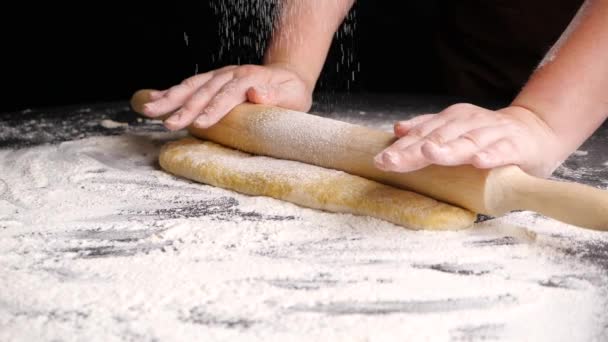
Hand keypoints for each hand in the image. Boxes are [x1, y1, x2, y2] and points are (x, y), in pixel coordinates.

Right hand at [140, 63, 312, 130]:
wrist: (288, 76)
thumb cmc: (291, 92)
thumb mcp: (293, 96)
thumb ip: (276, 97)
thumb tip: (256, 94)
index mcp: (250, 79)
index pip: (229, 95)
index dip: (214, 109)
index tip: (200, 124)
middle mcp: (231, 74)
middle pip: (205, 90)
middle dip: (185, 108)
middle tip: (169, 123)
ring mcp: (220, 76)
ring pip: (191, 86)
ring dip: (170, 98)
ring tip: (149, 110)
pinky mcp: (213, 80)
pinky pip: (189, 85)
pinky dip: (170, 92)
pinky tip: (154, 99)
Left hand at [373, 103, 563, 177]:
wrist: (536, 131)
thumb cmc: (488, 137)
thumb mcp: (455, 131)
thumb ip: (429, 131)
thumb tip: (398, 128)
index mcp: (452, 120)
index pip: (422, 135)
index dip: (400, 148)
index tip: (380, 160)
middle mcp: (470, 123)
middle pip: (438, 138)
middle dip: (413, 151)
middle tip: (391, 161)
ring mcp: (493, 133)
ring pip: (467, 142)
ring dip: (448, 149)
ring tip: (430, 154)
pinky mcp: (515, 146)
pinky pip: (502, 151)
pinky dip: (491, 155)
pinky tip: (479, 162)